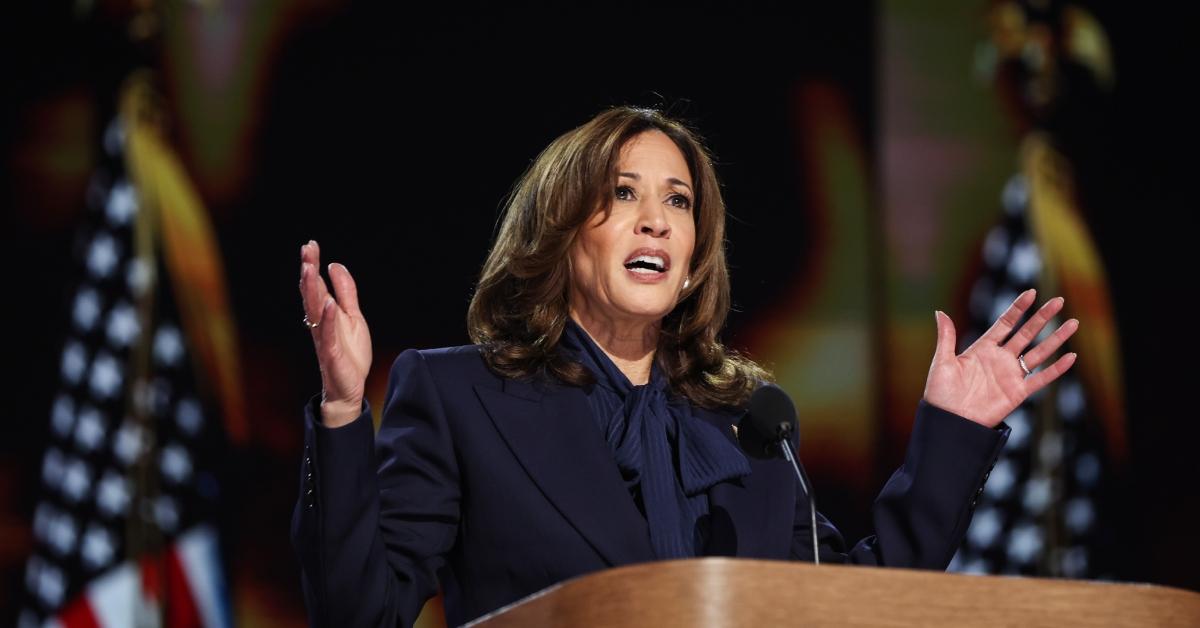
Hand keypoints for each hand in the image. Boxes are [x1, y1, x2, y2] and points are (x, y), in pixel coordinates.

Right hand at [299, 240, 372, 426]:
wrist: (350, 388)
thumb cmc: (350, 353)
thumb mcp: (354, 317)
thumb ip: (346, 293)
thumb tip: (334, 265)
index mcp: (325, 314)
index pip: (316, 285)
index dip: (312, 265)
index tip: (310, 244)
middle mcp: (320, 324)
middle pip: (312, 294)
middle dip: (308, 272)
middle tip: (306, 251)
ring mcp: (324, 338)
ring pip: (314, 311)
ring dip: (312, 290)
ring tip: (310, 269)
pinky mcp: (332, 354)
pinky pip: (328, 334)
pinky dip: (328, 319)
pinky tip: (329, 304)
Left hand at [923, 289, 1077, 427]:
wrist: (949, 421)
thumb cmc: (941, 393)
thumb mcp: (942, 362)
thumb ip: (946, 337)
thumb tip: (940, 312)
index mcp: (982, 348)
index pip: (1005, 323)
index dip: (1018, 308)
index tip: (1031, 292)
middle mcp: (1000, 358)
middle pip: (1026, 333)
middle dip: (1043, 317)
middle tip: (1059, 300)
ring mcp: (1011, 375)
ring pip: (1039, 352)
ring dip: (1056, 339)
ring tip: (1073, 323)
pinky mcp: (1018, 392)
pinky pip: (1041, 378)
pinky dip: (1056, 369)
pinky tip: (1071, 357)